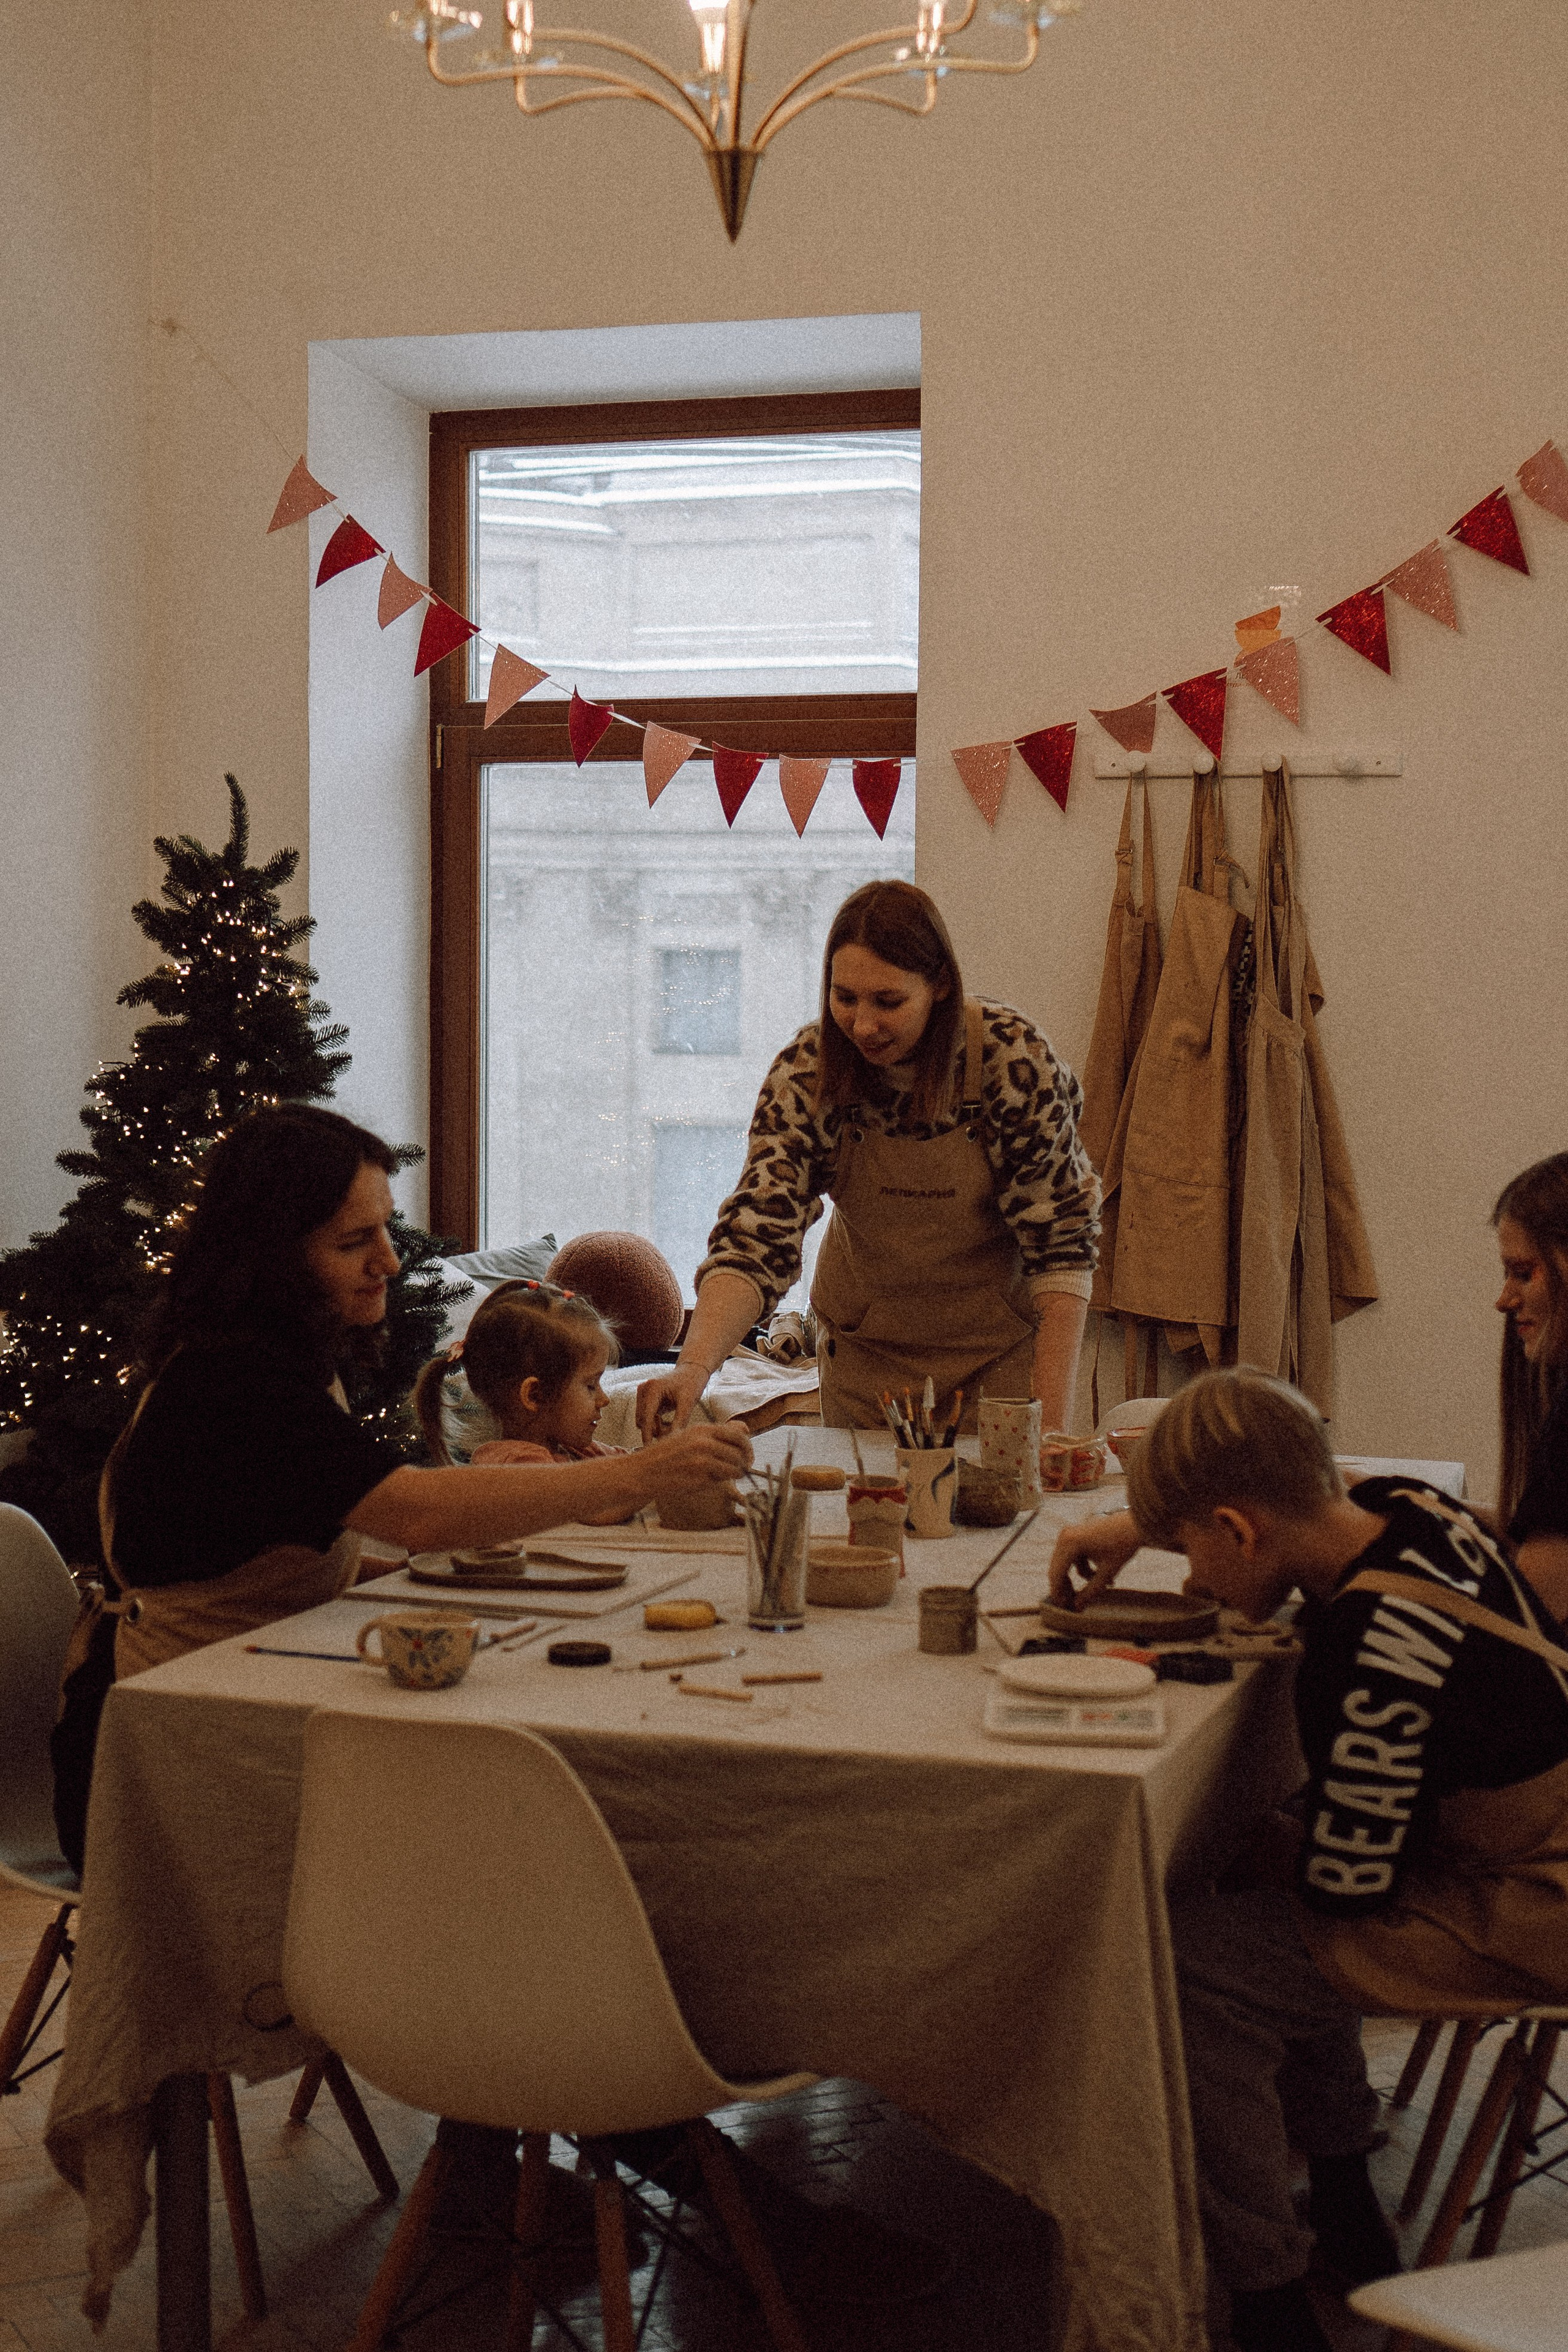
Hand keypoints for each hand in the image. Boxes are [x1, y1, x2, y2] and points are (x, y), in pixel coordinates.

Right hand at [635, 1363, 709, 1442]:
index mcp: (652, 1388)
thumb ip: (680, 1421)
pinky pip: (646, 1419)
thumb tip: (674, 1440)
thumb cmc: (691, 1384)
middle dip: (655, 1431)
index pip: (646, 1416)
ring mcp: (642, 1395)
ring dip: (655, 1428)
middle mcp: (643, 1390)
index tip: (649, 1448)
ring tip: (672, 1424)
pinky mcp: (644, 1400)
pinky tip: (667, 1421)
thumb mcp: (688, 1402)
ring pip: (643, 1421)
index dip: (647, 1434)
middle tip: (673, 1432)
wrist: (690, 1372)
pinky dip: (655, 1424)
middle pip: (642, 1421)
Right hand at [635, 1418, 752, 1497]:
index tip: (747, 1456)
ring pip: (735, 1468)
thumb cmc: (667, 1454)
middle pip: (740, 1453)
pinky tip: (709, 1479)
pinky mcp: (699, 1478)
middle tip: (743, 1468)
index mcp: (702, 1430)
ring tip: (726, 1475)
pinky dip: (720, 1481)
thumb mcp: (690, 1435)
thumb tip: (745, 1428)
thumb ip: (718, 1433)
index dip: (747, 1447)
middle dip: (745, 1462)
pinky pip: (721, 1480)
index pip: (738, 1435)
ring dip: (735, 1474)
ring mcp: (702, 1461)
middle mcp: (704, 1443)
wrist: (643, 1471)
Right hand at [1046, 1509, 1143, 1608]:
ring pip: (1065, 1564)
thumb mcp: (1107, 1572)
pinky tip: (1097, 1575)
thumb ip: (1090, 1592)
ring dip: (1077, 1578)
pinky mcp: (1076, 1535)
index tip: (1063, 1608)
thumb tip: (1077, 1608)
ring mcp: (1069, 1534)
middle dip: (1065, 1587)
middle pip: (1057, 1569)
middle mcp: (1065, 1537)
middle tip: (1074, 1603)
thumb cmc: (1123, 1545)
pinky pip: (1073, 1557)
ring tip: (1093, 1590)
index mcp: (1070, 1543)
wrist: (1135, 1524)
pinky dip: (1082, 1567)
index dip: (1058, 1593)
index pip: (1056, 1574)